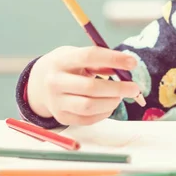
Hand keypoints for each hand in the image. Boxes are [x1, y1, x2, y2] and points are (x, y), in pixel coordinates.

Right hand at [26, 46, 140, 125]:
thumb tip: (126, 68)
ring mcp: (56, 102)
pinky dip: (104, 113)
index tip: (133, 63)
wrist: (40, 83)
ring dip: (111, 102)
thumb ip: (100, 62)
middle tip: (135, 88)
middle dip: (118, 88)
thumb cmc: (69, 66)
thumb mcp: (79, 56)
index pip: (89, 57)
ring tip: (121, 96)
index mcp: (61, 60)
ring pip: (89, 106)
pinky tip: (110, 104)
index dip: (113, 59)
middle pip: (90, 87)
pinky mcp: (61, 117)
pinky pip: (87, 119)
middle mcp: (55, 82)